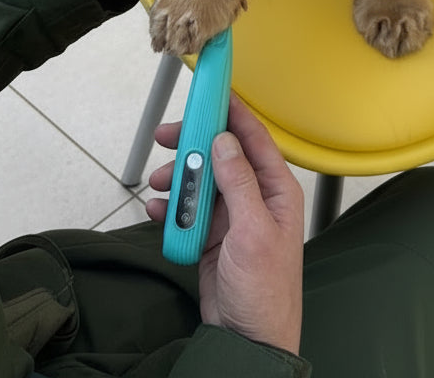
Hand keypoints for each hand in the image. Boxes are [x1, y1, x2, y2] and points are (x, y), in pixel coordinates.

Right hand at [148, 95, 303, 354]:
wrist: (248, 341)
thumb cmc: (264, 290)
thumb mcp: (252, 231)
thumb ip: (238, 183)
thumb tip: (225, 140)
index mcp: (276, 191)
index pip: (253, 139)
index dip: (232, 113)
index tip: (210, 93)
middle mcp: (255, 198)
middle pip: (220, 156)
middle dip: (191, 146)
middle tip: (164, 136)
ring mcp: (232, 218)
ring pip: (200, 181)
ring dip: (177, 179)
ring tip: (157, 183)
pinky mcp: (212, 237)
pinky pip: (188, 211)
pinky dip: (171, 208)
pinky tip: (156, 209)